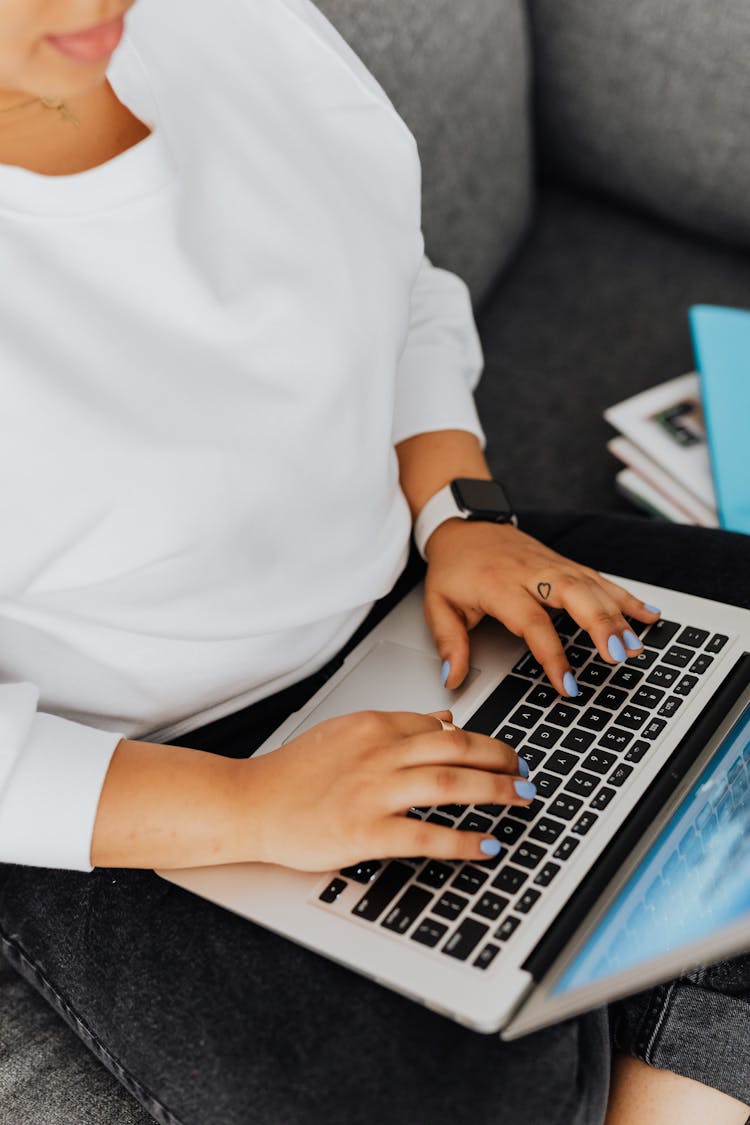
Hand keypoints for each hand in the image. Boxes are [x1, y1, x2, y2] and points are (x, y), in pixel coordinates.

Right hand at [240, 709, 533, 870]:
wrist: (251, 803)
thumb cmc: (294, 772)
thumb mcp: (346, 732)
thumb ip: (396, 725)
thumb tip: (443, 717)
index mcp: (374, 726)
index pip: (441, 726)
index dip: (481, 739)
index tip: (502, 752)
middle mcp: (379, 754)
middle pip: (456, 748)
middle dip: (501, 758)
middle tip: (525, 771)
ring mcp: (374, 793)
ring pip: (450, 783)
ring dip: (496, 790)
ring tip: (522, 797)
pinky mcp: (366, 832)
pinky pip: (427, 836)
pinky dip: (464, 840)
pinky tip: (489, 844)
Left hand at [423, 520, 660, 694]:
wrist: (465, 524)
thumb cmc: (454, 567)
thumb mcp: (438, 604)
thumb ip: (449, 643)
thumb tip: (454, 679)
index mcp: (500, 585)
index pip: (533, 622)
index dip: (552, 655)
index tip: (567, 684)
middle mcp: (532, 572)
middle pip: (574, 595)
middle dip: (600, 625)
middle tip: (618, 656)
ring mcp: (553, 565)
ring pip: (593, 586)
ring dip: (619, 615)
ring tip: (637, 646)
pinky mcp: (565, 564)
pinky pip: (600, 579)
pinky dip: (626, 597)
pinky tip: (649, 614)